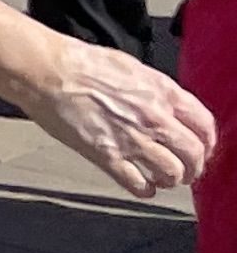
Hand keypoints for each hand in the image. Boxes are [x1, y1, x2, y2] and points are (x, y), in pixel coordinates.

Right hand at [20, 38, 214, 196]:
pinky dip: (146, 190)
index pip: (205, 125)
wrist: (44, 70)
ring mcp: (131, 139)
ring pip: (172, 174)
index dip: (208, 141)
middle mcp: (153, 118)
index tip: (203, 148)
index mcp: (161, 92)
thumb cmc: (78, 62)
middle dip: (195, 167)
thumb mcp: (129, 66)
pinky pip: (139, 185)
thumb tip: (168, 108)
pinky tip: (142, 186)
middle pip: (195, 155)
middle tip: (188, 170)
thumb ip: (155, 90)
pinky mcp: (107, 156)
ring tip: (163, 177)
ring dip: (171, 179)